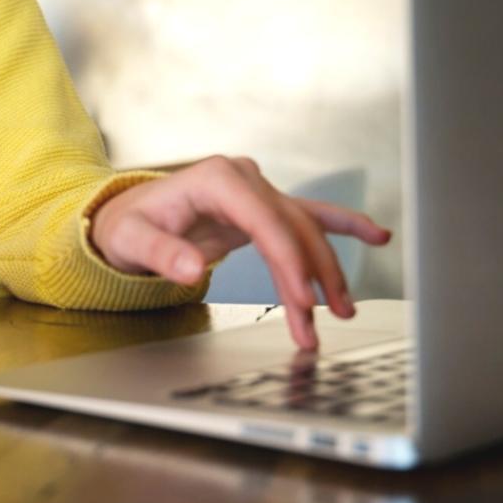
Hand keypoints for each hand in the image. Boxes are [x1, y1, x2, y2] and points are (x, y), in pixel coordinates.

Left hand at [89, 155, 391, 349]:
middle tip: (317, 323)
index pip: (266, 222)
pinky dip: (342, 226)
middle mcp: (244, 178)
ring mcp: (257, 191)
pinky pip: (309, 217)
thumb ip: (161, 254)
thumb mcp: (132, 241)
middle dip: (310, 278)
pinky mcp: (263, 209)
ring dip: (327, 271)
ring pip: (305, 231)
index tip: (303, 301)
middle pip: (292, 229)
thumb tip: (194, 269)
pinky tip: (376, 235)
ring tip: (343, 311)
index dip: (289, 262)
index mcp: (217, 178)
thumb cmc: (127, 226)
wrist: (126, 217)